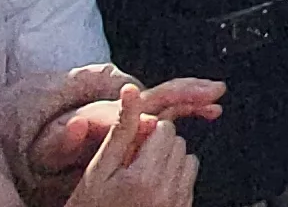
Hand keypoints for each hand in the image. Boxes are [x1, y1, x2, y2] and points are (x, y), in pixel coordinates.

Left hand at [30, 74, 224, 175]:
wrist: (41, 140)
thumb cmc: (46, 145)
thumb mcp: (47, 146)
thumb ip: (61, 139)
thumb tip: (75, 127)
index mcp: (104, 113)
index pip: (138, 104)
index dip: (162, 103)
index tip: (176, 110)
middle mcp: (121, 108)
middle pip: (159, 94)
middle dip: (188, 90)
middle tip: (214, 90)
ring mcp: (130, 114)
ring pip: (168, 100)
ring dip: (193, 98)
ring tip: (216, 101)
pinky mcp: (135, 122)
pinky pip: (168, 110)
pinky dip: (188, 108)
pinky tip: (205, 111)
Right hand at [59, 86, 194, 206]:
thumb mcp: (98, 169)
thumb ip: (121, 130)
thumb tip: (131, 91)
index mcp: (143, 178)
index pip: (165, 129)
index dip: (147, 132)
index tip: (131, 146)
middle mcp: (166, 193)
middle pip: (179, 143)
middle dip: (159, 146)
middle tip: (134, 163)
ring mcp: (177, 205)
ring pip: (189, 160)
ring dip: (170, 162)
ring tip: (142, 177)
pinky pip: (189, 183)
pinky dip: (175, 180)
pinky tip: (151, 190)